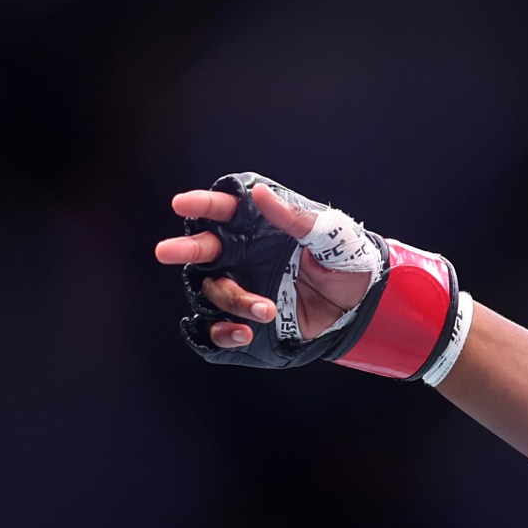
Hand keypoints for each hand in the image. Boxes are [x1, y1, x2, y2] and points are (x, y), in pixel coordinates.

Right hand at [152, 181, 373, 350]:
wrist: (360, 303)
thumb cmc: (344, 260)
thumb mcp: (328, 236)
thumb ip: (294, 218)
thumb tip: (259, 193)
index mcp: (256, 227)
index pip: (221, 210)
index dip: (200, 205)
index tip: (182, 205)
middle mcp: (240, 256)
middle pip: (202, 251)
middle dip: (185, 249)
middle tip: (167, 252)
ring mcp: (240, 288)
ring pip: (211, 292)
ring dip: (231, 300)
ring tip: (267, 310)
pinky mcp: (245, 320)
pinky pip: (215, 330)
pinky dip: (221, 334)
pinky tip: (243, 334)